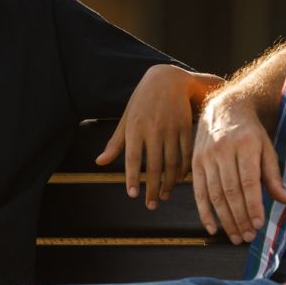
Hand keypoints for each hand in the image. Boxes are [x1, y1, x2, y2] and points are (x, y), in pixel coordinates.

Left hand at [96, 65, 197, 208]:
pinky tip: (179, 180)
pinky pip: (186, 153)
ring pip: (172, 162)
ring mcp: (171, 128)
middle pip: (154, 165)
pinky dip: (183, 169)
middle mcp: (153, 129)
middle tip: (150, 205)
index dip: (133, 178)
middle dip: (152, 188)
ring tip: (163, 196)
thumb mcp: (126, 118)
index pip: (132, 158)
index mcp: (135, 127)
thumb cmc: (142, 101)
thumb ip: (115, 143)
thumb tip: (99, 162)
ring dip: (169, 183)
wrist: (168, 79)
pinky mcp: (186, 127)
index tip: (133, 195)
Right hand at [191, 92, 285, 243]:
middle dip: (240, 217)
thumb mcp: (266, 147)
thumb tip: (284, 201)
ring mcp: (206, 156)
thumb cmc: (250, 132)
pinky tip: (212, 228)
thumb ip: (273, 174)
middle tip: (248, 237)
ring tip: (235, 237)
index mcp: (245, 145)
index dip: (253, 205)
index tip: (259, 224)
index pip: (249, 181)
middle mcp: (223, 150)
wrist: (224, 108)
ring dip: (225, 219)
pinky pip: (198, 191)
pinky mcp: (195, 162)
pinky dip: (204, 212)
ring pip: (214, 194)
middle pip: (230, 191)